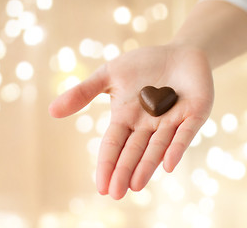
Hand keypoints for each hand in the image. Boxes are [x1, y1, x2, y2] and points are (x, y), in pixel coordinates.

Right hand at [49, 44, 213, 198]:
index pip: (114, 144)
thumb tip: (51, 111)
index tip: (100, 186)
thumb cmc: (144, 64)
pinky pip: (185, 133)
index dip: (107, 163)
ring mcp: (172, 121)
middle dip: (125, 171)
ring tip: (136, 185)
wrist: (178, 52)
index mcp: (127, 118)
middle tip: (116, 193)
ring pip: (158, 147)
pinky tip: (168, 164)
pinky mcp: (194, 114)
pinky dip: (176, 147)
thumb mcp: (110, 74)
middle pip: (134, 151)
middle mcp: (148, 125)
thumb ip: (84, 92)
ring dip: (147, 165)